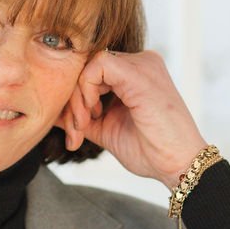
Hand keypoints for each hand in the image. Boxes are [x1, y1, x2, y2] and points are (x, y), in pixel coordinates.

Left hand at [56, 49, 207, 189]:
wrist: (177, 166)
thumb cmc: (150, 150)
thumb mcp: (106, 129)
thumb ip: (81, 116)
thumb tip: (51, 111)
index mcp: (136, 73)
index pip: (92, 71)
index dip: (76, 98)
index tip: (77, 130)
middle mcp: (141, 63)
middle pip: (87, 66)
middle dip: (73, 100)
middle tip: (77, 131)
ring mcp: (142, 64)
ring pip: (88, 65)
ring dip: (77, 99)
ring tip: (82, 127)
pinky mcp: (138, 72)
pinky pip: (96, 66)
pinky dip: (85, 91)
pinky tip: (91, 114)